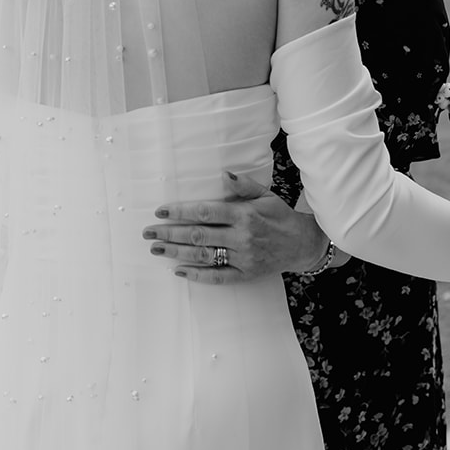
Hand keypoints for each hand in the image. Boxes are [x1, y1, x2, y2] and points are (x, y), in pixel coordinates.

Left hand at [143, 171, 328, 284]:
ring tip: (156, 248)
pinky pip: (218, 276)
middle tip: (148, 232)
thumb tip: (223, 174)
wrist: (302, 244)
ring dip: (177, 252)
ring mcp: (242, 257)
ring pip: (203, 255)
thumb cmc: (280, 216)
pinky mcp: (245, 274)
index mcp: (244, 214)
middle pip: (198, 235)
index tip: (161, 211)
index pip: (206, 212)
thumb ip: (243, 185)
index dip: (181, 212)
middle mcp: (241, 236)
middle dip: (170, 233)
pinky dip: (197, 274)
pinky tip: (179, 270)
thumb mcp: (265, 195)